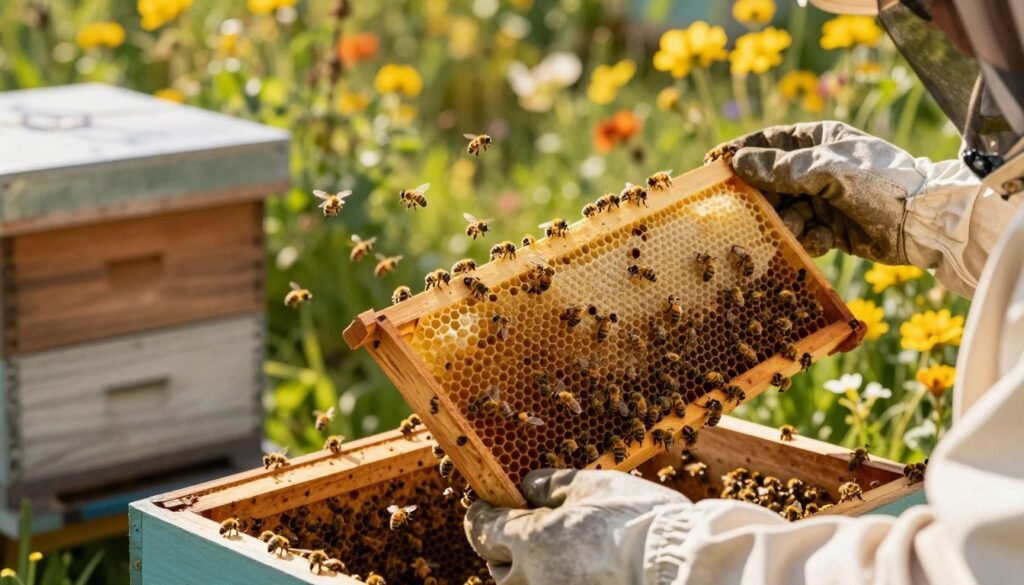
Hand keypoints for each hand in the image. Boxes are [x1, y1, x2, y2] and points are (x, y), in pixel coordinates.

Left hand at [464, 469, 688, 584]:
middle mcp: (531, 581)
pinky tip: (575, 569)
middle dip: (502, 546)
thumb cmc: (634, 519)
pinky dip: (552, 580)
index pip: (481, 530)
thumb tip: (527, 487)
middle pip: (497, 567)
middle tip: (521, 526)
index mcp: (528, 542)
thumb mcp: (589, 485)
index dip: (479, 514)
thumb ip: (550, 484)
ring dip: (526, 572)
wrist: (675, 565)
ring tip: (552, 551)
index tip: (483, 504)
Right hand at [717, 121, 926, 262]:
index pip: (769, 143)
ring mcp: (823, 199)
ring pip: (783, 211)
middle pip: (770, 182)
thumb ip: (780, 168)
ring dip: (785, 222)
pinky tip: (825, 239)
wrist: (922, 222)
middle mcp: (817, 168)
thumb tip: (736, 161)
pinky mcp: (830, 229)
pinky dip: (808, 239)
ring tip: (796, 226)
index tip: (713, 165)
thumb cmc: (877, 182)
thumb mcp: (826, 170)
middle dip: (760, 198)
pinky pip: (802, 234)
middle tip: (740, 210)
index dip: (740, 153)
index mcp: (818, 140)